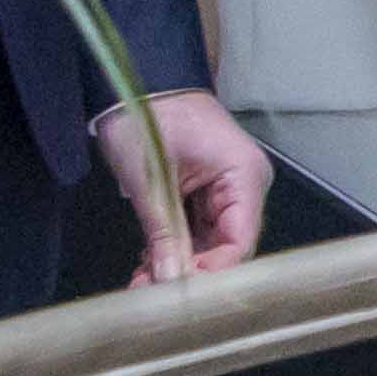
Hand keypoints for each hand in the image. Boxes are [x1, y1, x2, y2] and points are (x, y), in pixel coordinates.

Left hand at [94, 87, 271, 279]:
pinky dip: (174, 247)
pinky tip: (147, 264)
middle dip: (189, 273)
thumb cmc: (147, 114)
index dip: (212, 273)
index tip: (179, 294)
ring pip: (210, 243)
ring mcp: (226, 189)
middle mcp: (244, 185)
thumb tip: (168, 281)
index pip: (240, 241)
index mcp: (244, 174)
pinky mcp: (206, 193)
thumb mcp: (151, 180)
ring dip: (178, 264)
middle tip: (151, 295)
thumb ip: (164, 234)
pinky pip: (197, 230)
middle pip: (227, 247)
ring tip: (141, 284)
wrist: (132, 80)